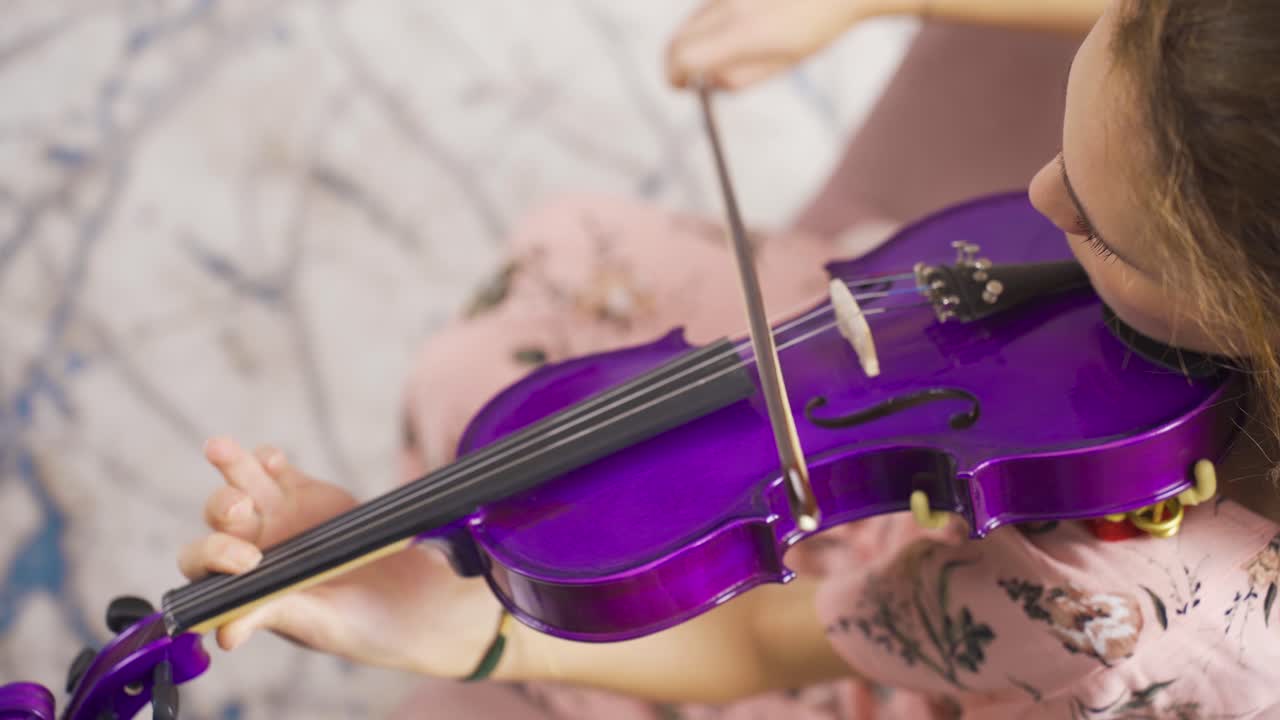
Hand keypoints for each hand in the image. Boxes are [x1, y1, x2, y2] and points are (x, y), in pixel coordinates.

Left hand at [177, 437, 502, 677]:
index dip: (214, 558)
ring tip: (220, 449)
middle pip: (219, 522)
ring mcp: (275, 518)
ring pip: (241, 486)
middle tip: (240, 509)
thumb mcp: (320, 623)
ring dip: (232, 468)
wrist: (416, 597)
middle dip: (222, 510)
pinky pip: (273, 469)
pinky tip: (273, 459)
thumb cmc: (363, 624)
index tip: (247, 561)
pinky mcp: (302, 492)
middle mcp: (253, 550)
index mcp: (246, 587)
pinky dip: (267, 459)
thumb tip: (225, 633)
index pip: (205, 570)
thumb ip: (275, 614)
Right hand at [666, 0, 892, 89]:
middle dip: (676, 62)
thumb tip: (706, 81)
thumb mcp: (782, 64)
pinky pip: (707, 7)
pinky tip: (734, 28)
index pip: (684, 57)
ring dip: (693, 41)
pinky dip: (708, 24)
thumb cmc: (817, 26)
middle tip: (687, 77)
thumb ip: (739, 78)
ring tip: (718, 53)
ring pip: (691, 21)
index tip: (681, 87)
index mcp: (743, 33)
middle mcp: (729, 5)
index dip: (675, 77)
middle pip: (678, 38)